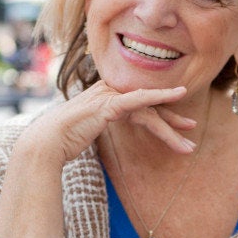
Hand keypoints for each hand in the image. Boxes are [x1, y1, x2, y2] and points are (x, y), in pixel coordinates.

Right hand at [0, 80, 196, 237]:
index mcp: (106, 96)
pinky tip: (175, 97)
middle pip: (148, 104)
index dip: (160, 112)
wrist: (45, 142)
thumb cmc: (63, 139)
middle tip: (192, 129)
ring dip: (171, 128)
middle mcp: (109, 91)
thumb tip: (101, 123)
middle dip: (171, 119)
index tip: (178, 125)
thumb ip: (99, 120)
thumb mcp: (87, 128)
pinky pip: (138, 101)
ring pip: (148, 110)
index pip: (139, 103)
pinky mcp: (108, 105)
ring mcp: (109, 96)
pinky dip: (158, 98)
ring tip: (188, 146)